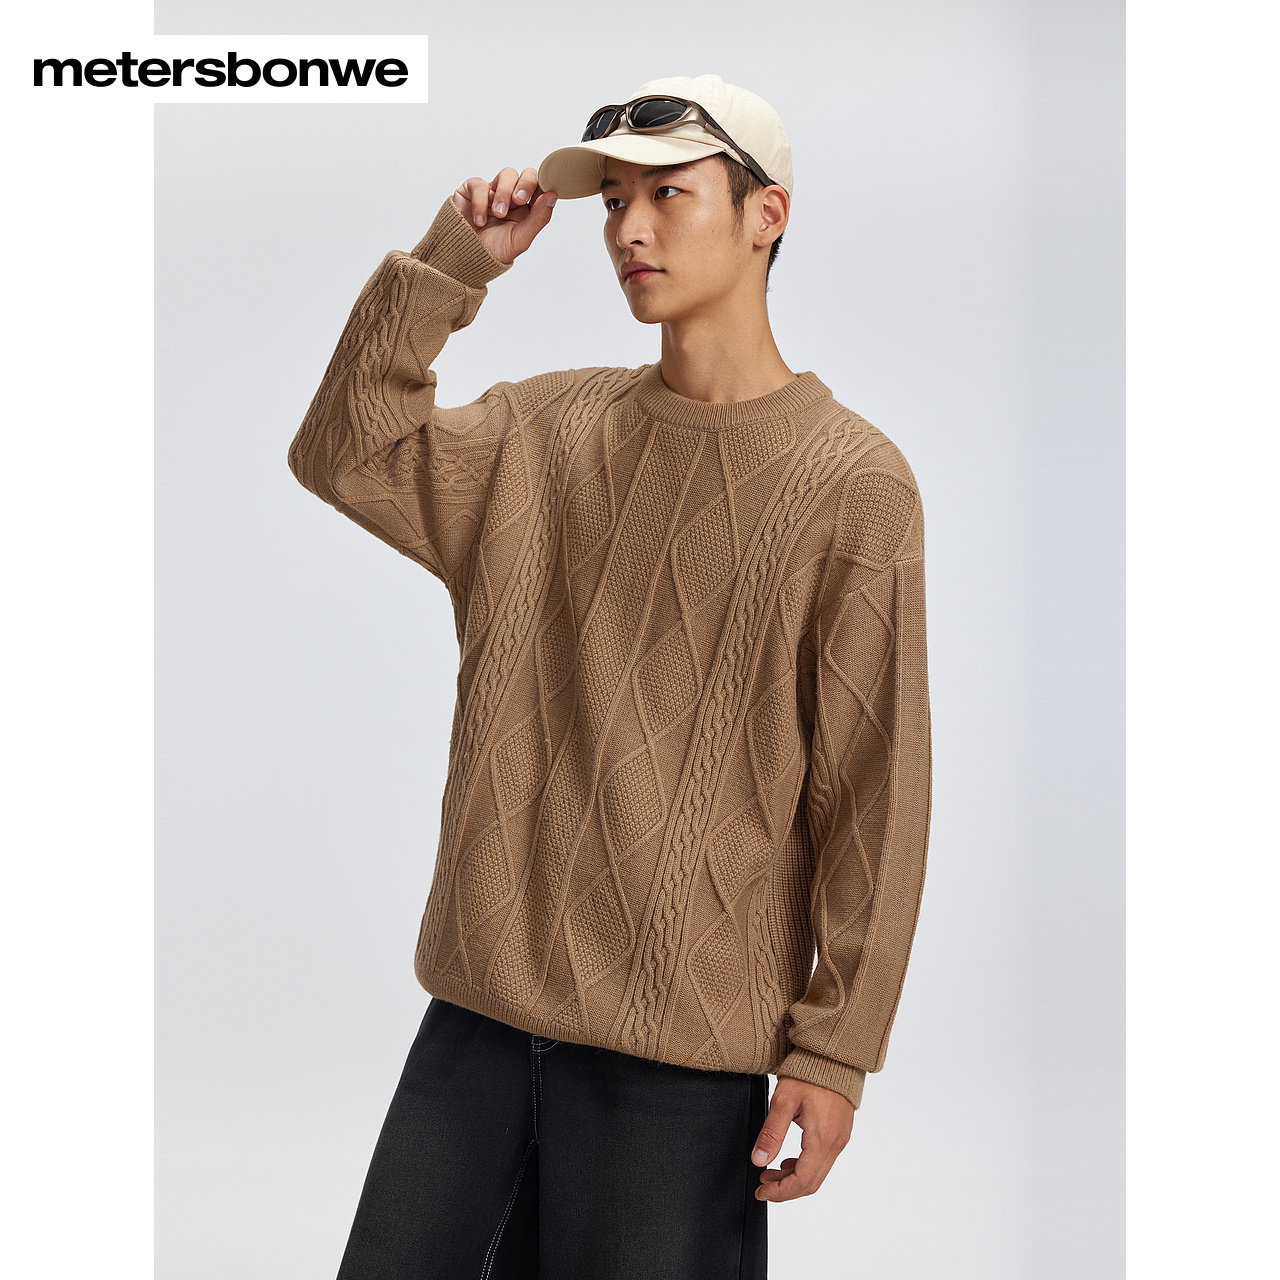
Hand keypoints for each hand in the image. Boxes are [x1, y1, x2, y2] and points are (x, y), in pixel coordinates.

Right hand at [452, 167, 557, 265]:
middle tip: (519, 200)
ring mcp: (494, 191)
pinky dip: (481, 202)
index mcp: (528, 209)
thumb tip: (553, 196)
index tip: (543, 195)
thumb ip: (538, 218)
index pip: (541, 187)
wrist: (464, 258)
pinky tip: (480, 221)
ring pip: (507, 174)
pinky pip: (480, 184)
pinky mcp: (473, 189)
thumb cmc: (493, 251)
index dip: (544, 185)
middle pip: (527, 174)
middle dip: (525, 184)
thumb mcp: (521, 239)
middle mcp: (512, 197)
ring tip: (498, 215)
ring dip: (503, 194)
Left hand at [751, 1077, 853, 1201]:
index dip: (780, 1192)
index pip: (802, 1180)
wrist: (833, 1056)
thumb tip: (759, 1161)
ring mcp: (840, 1139)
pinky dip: (804, 1167)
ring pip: (817, 1174)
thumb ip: (772, 1133)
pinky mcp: (840, 1133)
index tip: (761, 1192)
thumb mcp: (784, 1101)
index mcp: (822, 1138)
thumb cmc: (810, 1073)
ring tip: (770, 1173)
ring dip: (793, 1179)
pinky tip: (788, 1161)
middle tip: (762, 1187)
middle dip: (785, 1190)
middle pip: (811, 1183)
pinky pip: (823, 1161)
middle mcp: (835, 1143)